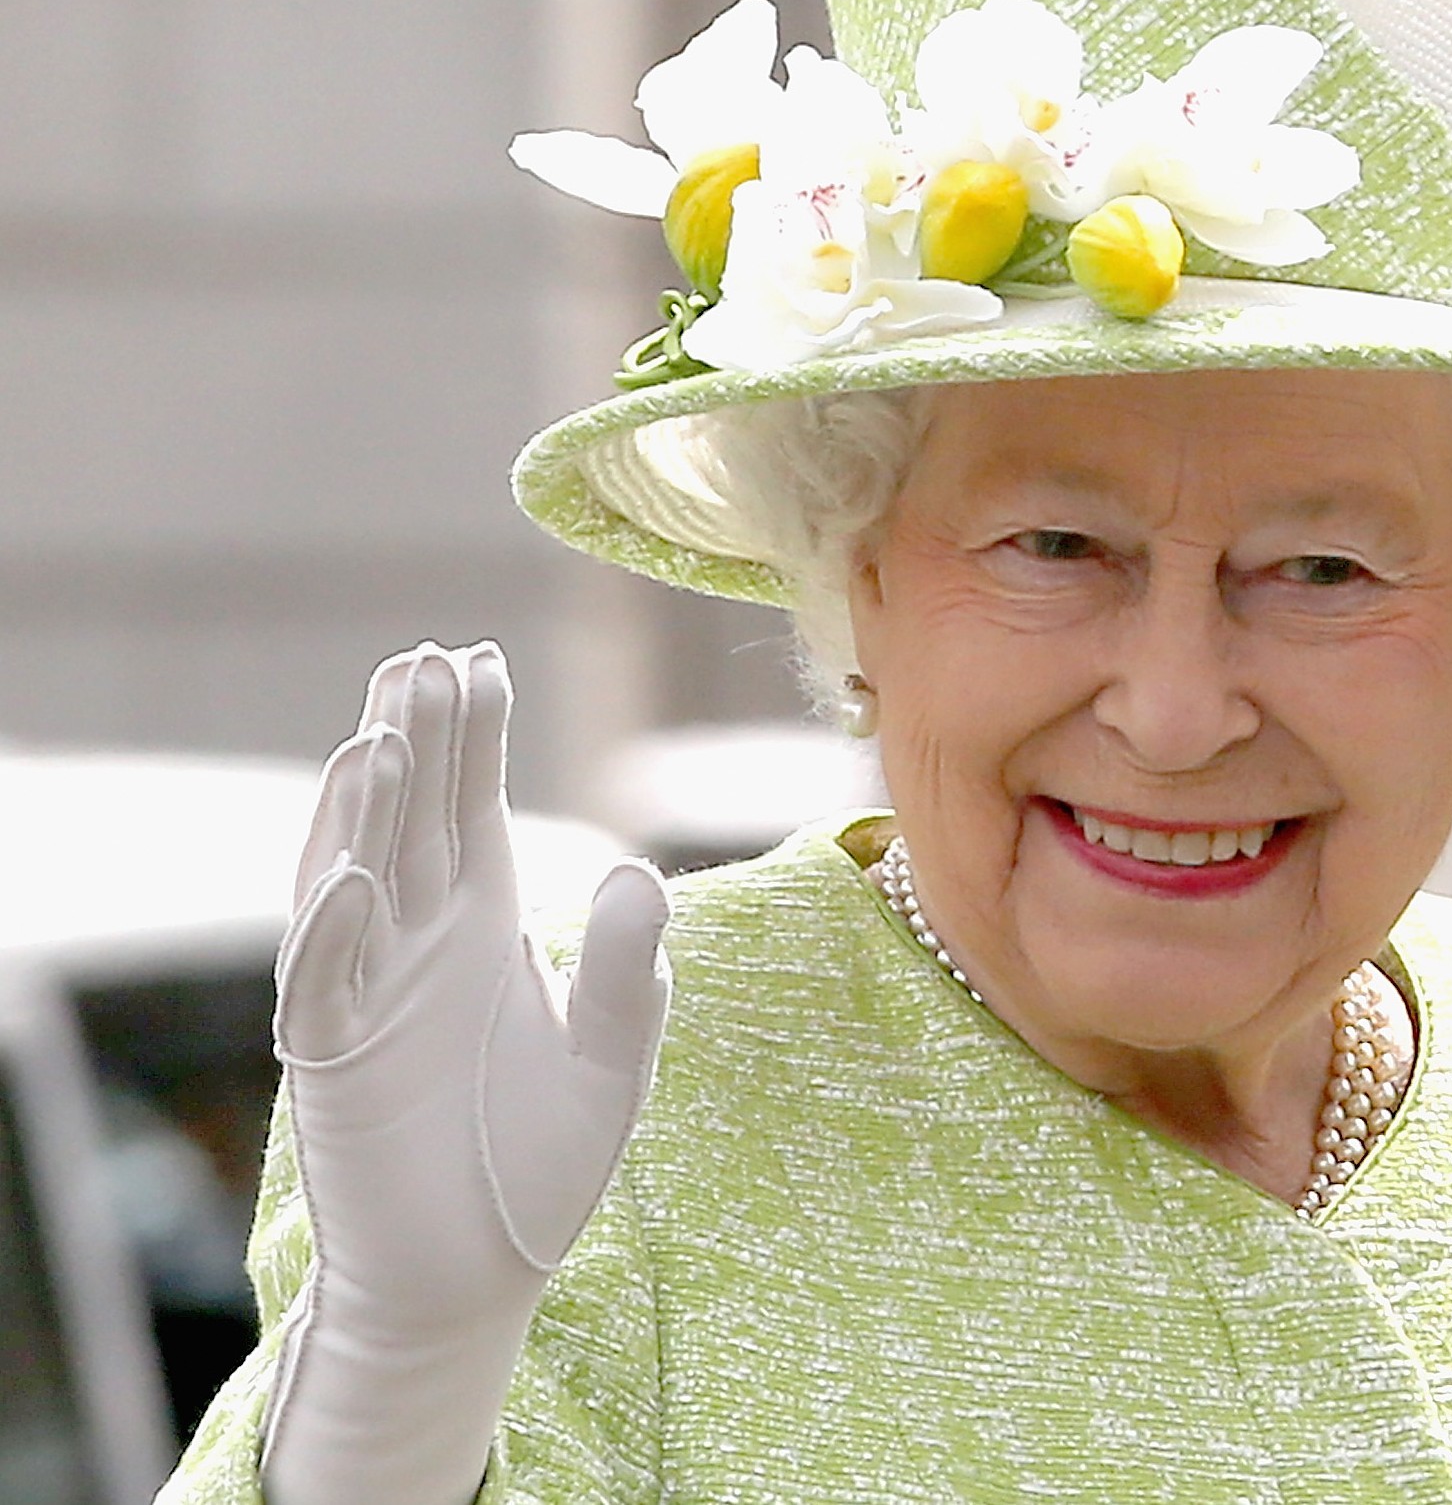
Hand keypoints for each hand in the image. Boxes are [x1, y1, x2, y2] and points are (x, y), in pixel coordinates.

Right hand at [262, 642, 668, 1504]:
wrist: (475, 1278)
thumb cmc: (539, 1166)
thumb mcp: (611, 1062)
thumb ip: (629, 972)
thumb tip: (642, 869)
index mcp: (486, 927)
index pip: (475, 809)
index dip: (473, 738)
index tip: (476, 658)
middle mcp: (421, 943)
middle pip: (412, 820)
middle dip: (418, 742)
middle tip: (424, 661)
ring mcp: (369, 994)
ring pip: (356, 878)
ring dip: (367, 812)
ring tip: (386, 734)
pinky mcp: (334, 1060)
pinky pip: (325, 984)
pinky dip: (336, 930)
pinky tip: (358, 874)